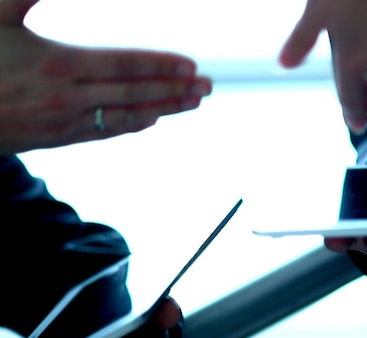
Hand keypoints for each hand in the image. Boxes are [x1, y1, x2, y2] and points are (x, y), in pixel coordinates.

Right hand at [0, 0, 212, 154]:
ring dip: (163, 109)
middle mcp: (67, 99)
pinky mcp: (54, 139)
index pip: (125, 65)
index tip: (191, 66)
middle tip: (208, 88)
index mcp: (58, 65)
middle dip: (175, 90)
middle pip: (134, 94)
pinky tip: (150, 120)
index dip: (161, 65)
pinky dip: (131, 126)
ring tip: (191, 104)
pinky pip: (103, 133)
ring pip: (125, 117)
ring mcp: (62, 123)